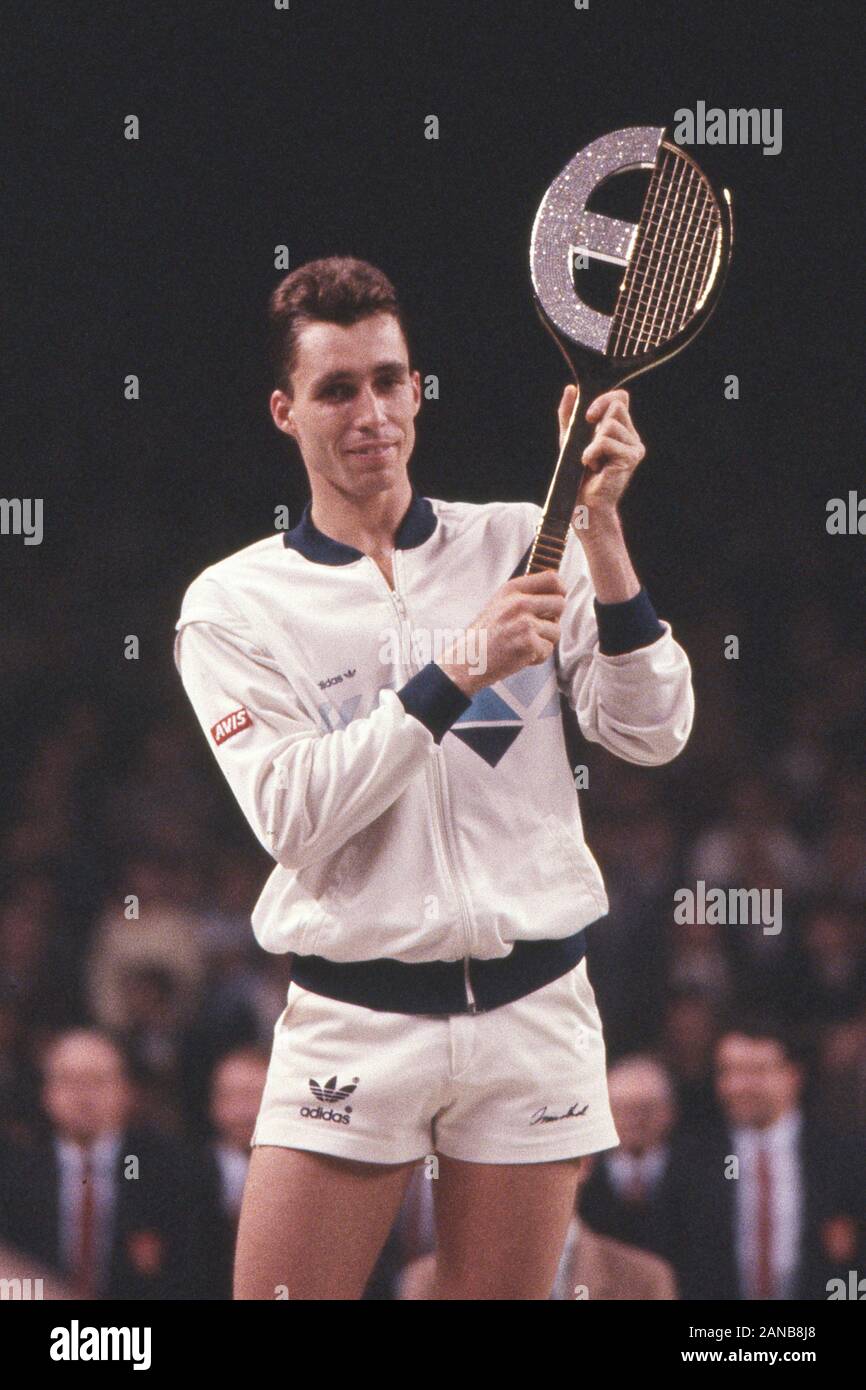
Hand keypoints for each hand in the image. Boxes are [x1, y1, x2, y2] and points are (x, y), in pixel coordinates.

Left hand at [557, 385, 645, 523]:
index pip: (620, 398)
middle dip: (596, 420)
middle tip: (588, 445)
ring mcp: (634, 447)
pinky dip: (592, 453)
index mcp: (621, 429)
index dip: (604, 399)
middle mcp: (631, 436)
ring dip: (592, 444)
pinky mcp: (631, 458)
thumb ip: (569, 415)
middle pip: (616, 405)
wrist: (583, 504)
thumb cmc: (578, 474)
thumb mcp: (570, 439)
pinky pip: (606, 442)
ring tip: (592, 462)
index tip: (588, 416)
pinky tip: (594, 467)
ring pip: (609, 425)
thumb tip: (570, 389)